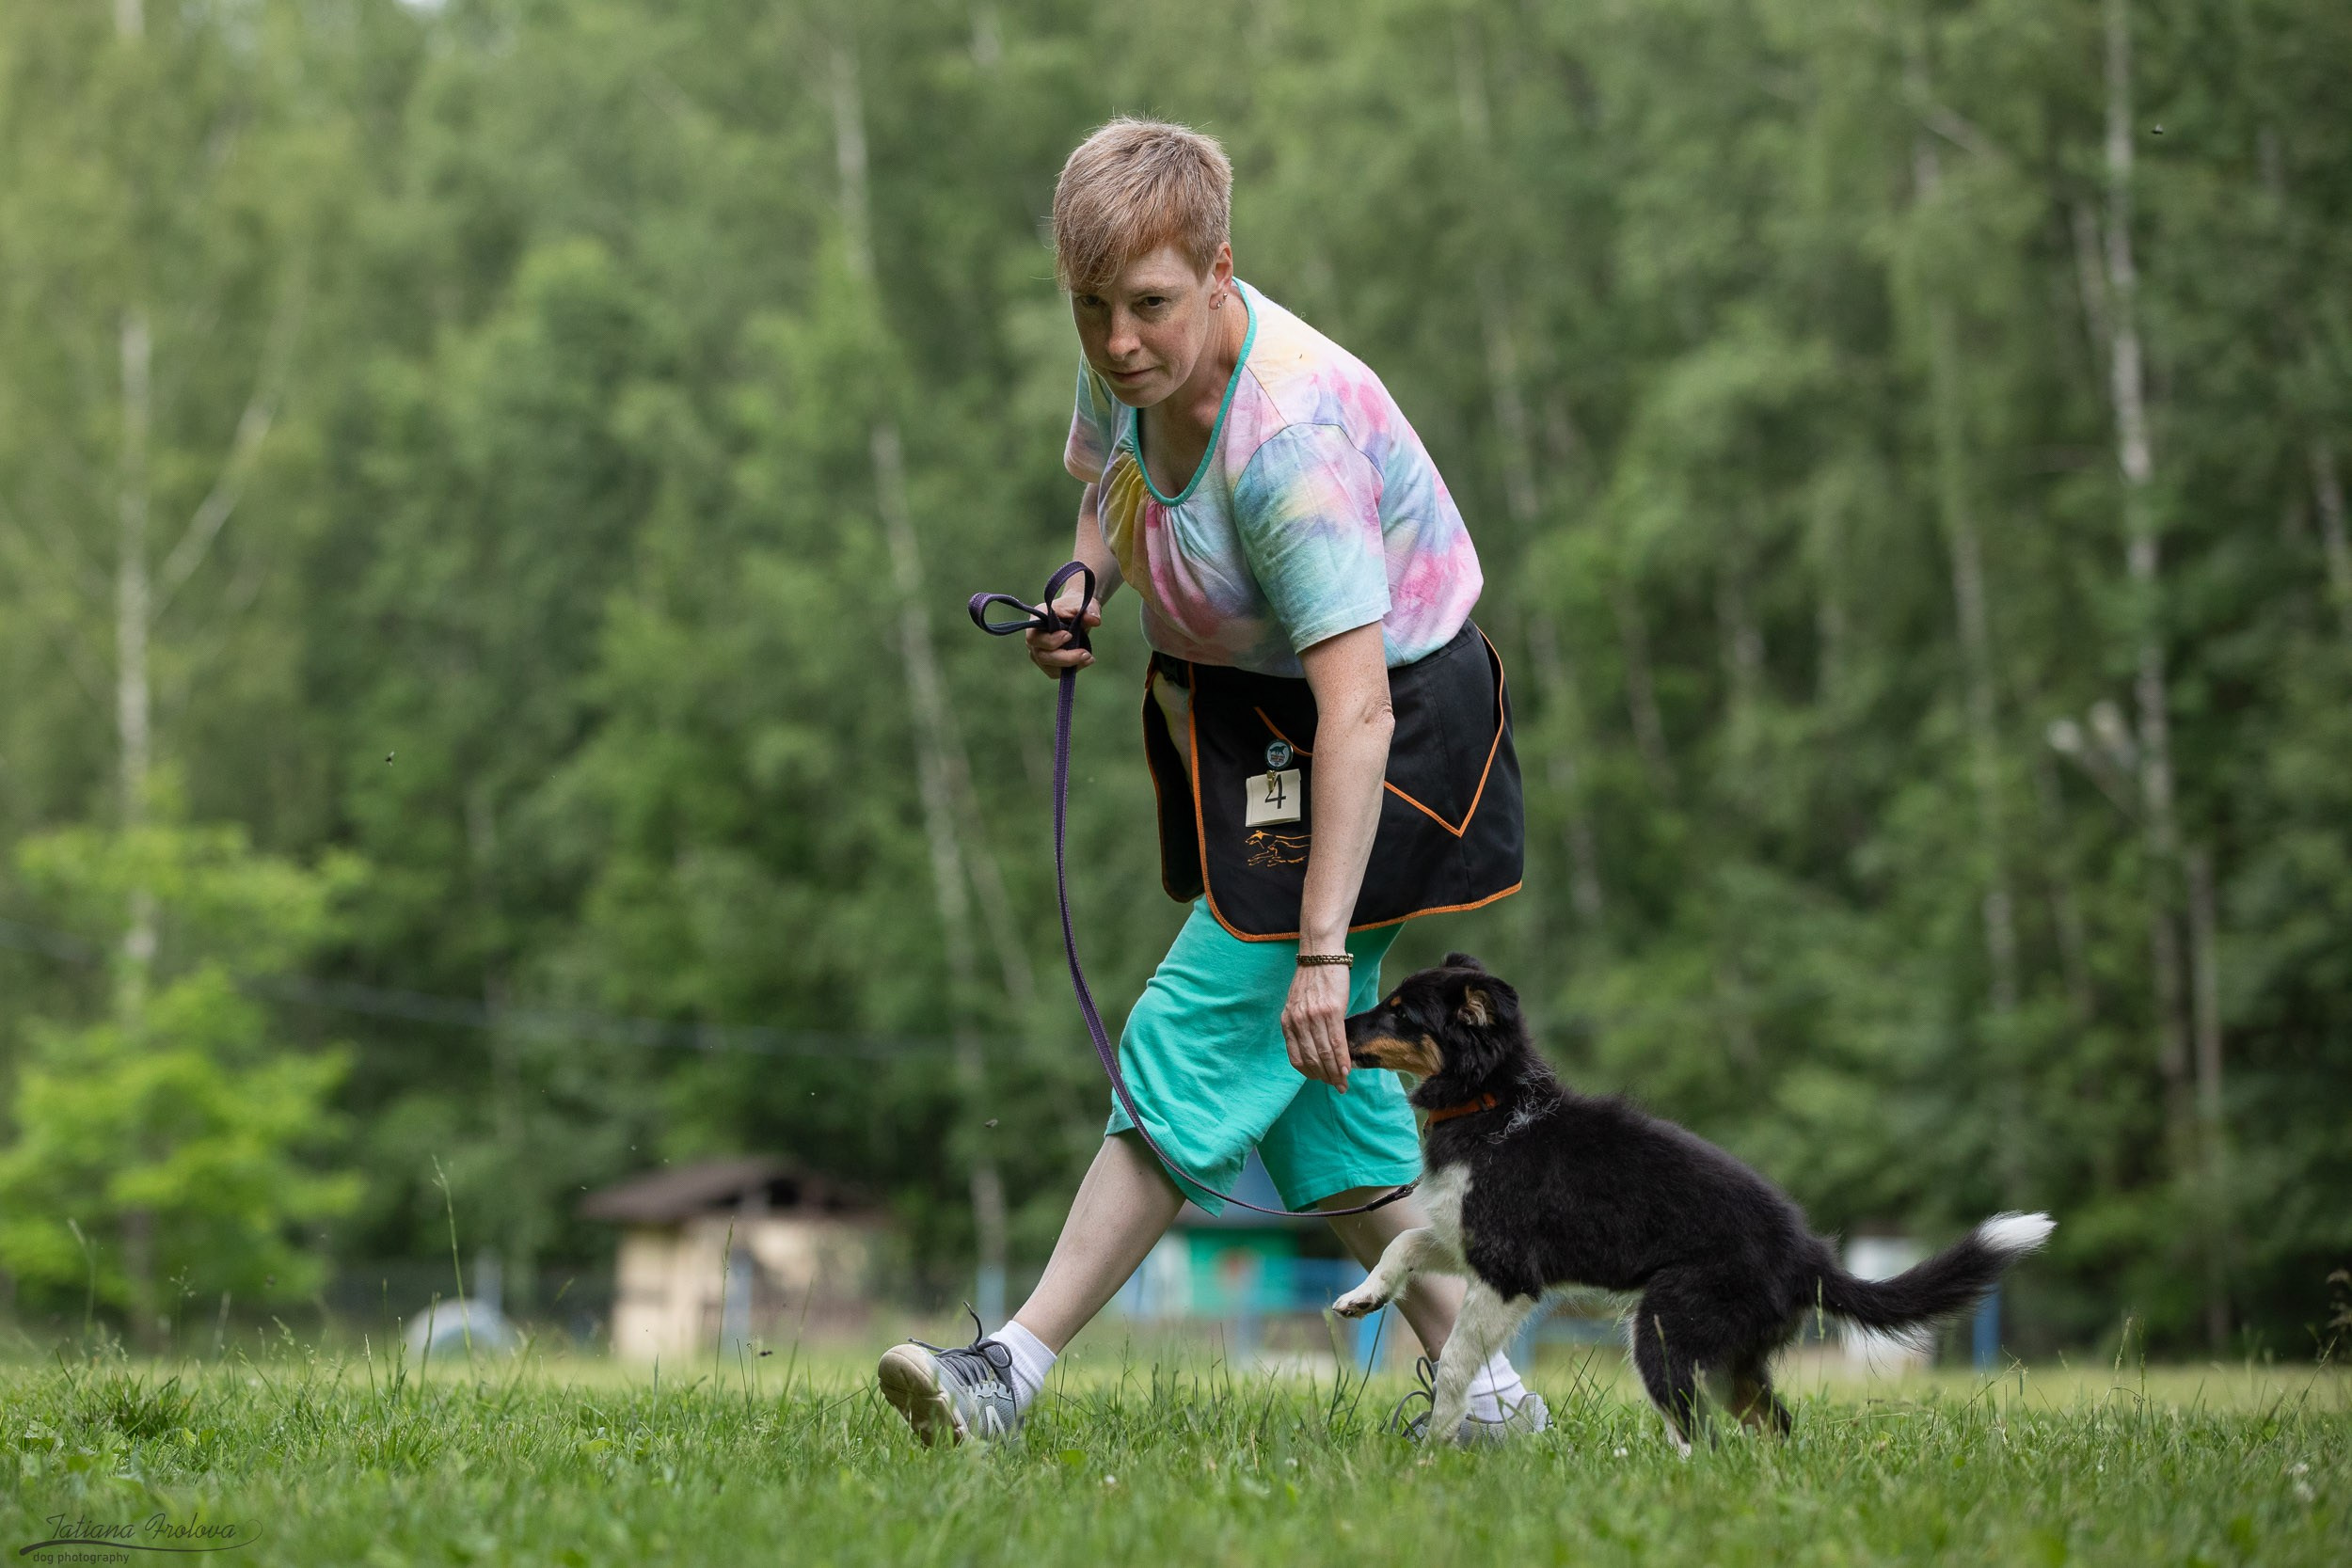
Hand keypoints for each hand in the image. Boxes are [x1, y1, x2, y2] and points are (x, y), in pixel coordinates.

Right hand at [1024, 592, 1100, 677]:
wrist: (1076, 614)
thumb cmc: (1075, 606)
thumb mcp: (1083, 604)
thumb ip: (1088, 610)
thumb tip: (1094, 620)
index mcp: (1036, 620)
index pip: (1034, 636)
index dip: (1050, 640)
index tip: (1069, 635)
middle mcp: (1034, 638)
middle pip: (1041, 655)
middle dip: (1064, 657)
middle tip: (1085, 654)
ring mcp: (1038, 652)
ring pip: (1049, 666)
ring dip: (1070, 665)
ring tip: (1089, 657)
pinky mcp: (1047, 663)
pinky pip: (1056, 672)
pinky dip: (1072, 668)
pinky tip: (1086, 661)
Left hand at [1282, 959, 1353, 1091]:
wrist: (1321, 954)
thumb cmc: (1312, 978)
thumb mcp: (1298, 1003)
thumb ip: (1301, 1024)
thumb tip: (1314, 1046)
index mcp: (1288, 1021)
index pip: (1296, 1057)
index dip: (1310, 1073)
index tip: (1321, 1081)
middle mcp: (1297, 1022)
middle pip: (1311, 1059)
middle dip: (1324, 1077)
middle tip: (1337, 1087)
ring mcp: (1313, 1017)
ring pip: (1324, 1053)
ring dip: (1335, 1072)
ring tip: (1343, 1082)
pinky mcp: (1331, 1010)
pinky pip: (1336, 1041)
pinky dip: (1342, 1059)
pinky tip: (1347, 1069)